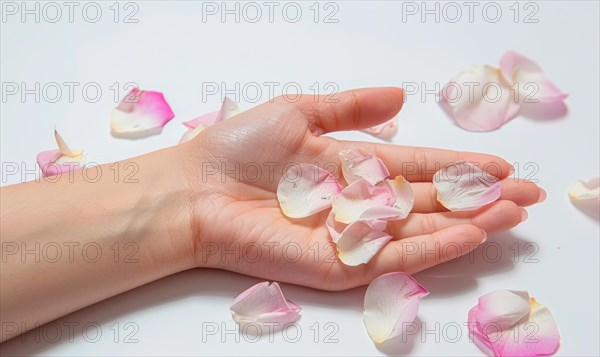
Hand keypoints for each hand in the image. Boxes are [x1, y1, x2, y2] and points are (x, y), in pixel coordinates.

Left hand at [181, 87, 543, 290]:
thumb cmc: (239, 149)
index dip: (460, 167)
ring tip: (513, 213)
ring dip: (471, 222)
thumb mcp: (299, 113)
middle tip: (526, 193)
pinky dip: (436, 248)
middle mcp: (360, 202)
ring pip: (423, 231)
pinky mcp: (340, 264)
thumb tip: (400, 99)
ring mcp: (353, 235)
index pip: (418, 168)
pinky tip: (471, 234)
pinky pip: (396, 259)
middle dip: (480, 197)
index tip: (500, 165)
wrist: (198, 190)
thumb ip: (351, 109)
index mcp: (352, 165)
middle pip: (431, 201)